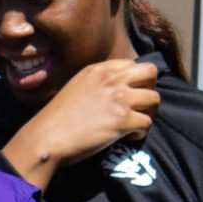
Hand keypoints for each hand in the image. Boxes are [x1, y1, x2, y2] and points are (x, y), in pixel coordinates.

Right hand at [1, 59, 160, 187]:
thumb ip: (98, 83)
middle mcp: (111, 79)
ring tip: (134, 124)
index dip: (136, 80)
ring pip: (155, 98)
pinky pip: (147, 123)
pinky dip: (140, 133)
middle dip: (150, 88)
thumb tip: (117, 90)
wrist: (47, 136)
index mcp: (99, 69)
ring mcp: (119, 99)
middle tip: (140, 105)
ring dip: (148, 113)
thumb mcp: (77, 86)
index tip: (130, 94)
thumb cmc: (57, 117)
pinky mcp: (123, 120)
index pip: (133, 63)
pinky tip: (127, 138)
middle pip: (151, 72)